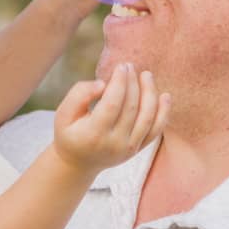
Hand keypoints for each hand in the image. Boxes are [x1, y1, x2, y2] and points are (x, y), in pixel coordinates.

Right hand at [51, 62, 168, 175]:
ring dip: (150, 93)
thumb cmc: (69, 132)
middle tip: (129, 66)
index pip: (112, 104)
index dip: (119, 83)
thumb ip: (79, 95)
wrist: (78, 162)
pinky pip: (156, 130)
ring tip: (146, 75)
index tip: (121, 66)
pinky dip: (163, 113)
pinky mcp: (138, 149)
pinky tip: (165, 96)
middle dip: (132, 83)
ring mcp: (128, 149)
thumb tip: (102, 84)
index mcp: (93, 134)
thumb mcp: (63, 113)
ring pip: (147, 118)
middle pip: (131, 108)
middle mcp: (114, 144)